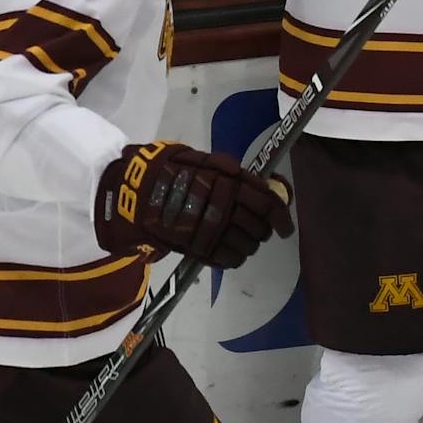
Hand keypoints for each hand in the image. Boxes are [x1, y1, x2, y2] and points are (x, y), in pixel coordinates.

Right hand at [93, 142, 294, 269]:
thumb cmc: (174, 172)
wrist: (137, 191)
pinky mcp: (199, 248)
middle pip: (260, 228)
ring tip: (238, 239)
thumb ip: (240, 176)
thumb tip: (274, 187)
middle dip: (263, 232)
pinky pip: (230, 259)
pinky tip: (226, 250)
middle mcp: (225, 206)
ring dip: (248, 245)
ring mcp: (212, 229)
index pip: (268, 204)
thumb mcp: (210, 164)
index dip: (281, 218)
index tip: (286, 228)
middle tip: (259, 231)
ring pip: (248, 246)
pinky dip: (233, 257)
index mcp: (231, 182)